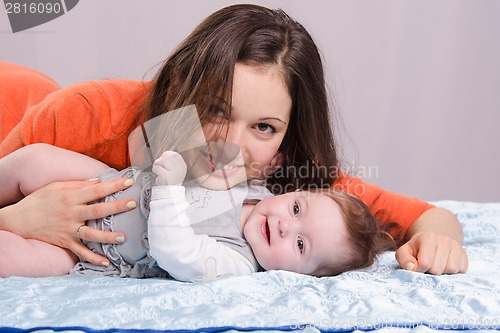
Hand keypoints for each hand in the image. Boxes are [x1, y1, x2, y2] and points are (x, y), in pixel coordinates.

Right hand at [0, 178, 135, 265]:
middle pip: (97, 211)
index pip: (96, 190)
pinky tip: (107, 263)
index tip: (128, 182)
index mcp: (70, 197)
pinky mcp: (65, 242)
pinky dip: (93, 258)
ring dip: (107, 237)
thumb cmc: (38, 201)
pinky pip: (81, 252)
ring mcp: (68, 230)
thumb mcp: (55, 187)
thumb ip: (77, 184)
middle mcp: (71, 214)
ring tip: (123, 238)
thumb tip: (97, 181)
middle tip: (133, 204)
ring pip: (91, 234)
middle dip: (116, 207)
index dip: (113, 186)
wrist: (18, 221)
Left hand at [152, 151, 186, 185]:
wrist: (169, 194)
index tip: (164, 163)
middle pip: (167, 156)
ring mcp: (174, 172)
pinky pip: (156, 168)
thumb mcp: (175, 170)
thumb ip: (172, 162)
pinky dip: (155, 171)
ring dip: (157, 166)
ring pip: (161, 160)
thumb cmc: (170, 182)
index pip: (174, 154)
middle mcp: (180, 168)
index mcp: (183, 166)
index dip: (166, 156)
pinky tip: (159, 177)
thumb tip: (164, 155)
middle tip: (160, 167)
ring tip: (159, 172)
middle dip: (160, 161)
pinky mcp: (166, 176)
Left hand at [395, 231, 468, 274]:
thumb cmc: (416, 248)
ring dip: (443, 272)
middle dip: (430, 271)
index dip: (419, 268)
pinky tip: (445, 265)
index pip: (426, 263)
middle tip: (427, 265)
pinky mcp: (464, 253)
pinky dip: (453, 272)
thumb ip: (404, 259)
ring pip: (452, 269)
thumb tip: (412, 268)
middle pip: (438, 269)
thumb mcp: (404, 251)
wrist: (432, 239)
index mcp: (428, 237)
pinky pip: (462, 270)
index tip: (417, 265)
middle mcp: (444, 240)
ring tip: (436, 265)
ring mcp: (456, 246)